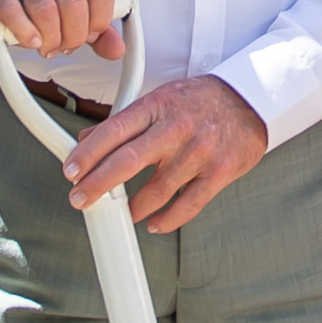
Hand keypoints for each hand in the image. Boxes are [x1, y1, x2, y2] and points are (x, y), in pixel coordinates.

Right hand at [0, 0, 125, 64]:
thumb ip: (93, 32)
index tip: (88, 35)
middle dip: (73, 35)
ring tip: (45, 46)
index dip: (99, 18)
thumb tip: (117, 50)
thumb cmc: (26, 10)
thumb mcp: (65, 18)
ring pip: (44, 6)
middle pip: (73, 1)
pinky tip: (29, 40)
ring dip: (49, 37)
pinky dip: (24, 30)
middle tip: (63, 46)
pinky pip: (11, 7)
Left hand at [63, 71, 267, 235]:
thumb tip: (87, 140)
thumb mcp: (160, 100)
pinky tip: (154, 223)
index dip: (87, 154)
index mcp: (157, 106)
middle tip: (80, 199)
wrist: (251, 99)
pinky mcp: (219, 172)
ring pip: (157, 190)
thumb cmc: (200, 101)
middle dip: (98, 184)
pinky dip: (167, 219)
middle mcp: (176, 128)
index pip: (113, 130)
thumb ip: (126, 121)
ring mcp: (199, 152)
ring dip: (134, 207)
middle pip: (128, 161)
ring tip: (123, 212)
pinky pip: (188, 205)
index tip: (70, 171)